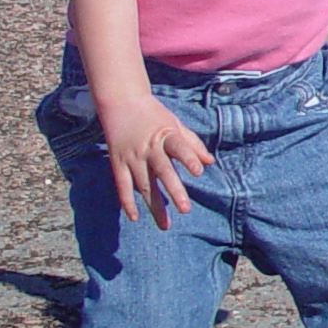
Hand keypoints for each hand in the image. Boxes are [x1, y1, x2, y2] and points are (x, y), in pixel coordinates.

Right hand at [98, 96, 209, 228]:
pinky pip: (122, 185)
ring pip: (144, 185)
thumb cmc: (153, 114)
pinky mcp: (117, 163)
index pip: (179, 147)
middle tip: (185, 210)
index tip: (198, 172)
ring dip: (154, 206)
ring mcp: (132, 157)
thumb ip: (192, 143)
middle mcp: (148, 148)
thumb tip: (210, 162)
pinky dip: (127, 202)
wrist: (121, 102)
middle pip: (163, 171)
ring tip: (165, 225)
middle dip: (174, 191)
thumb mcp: (175, 123)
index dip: (188, 159)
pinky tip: (135, 217)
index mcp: (166, 135)